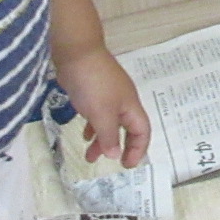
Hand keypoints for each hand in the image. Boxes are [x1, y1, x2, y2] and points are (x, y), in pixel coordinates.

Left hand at [57, 48, 151, 167]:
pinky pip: (98, 116)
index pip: (142, 131)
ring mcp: (108, 96)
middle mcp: (123, 102)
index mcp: (130, 106)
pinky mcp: (94, 93)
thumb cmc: (93, 84)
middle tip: (112, 164)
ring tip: (89, 157)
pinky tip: (84, 135)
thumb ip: (108, 136)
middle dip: (120, 148)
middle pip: (127, 129)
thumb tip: (115, 156)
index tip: (127, 166)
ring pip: (110, 124)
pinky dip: (93, 127)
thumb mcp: (102, 114)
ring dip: (102, 141)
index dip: (138, 150)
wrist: (76, 53)